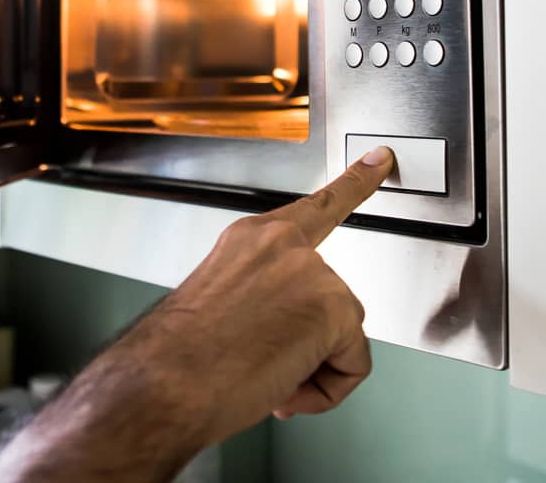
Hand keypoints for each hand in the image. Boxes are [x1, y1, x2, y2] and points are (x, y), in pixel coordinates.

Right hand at [150, 144, 394, 439]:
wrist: (167, 379)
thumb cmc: (183, 355)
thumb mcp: (222, 303)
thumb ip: (266, 295)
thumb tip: (290, 331)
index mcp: (251, 238)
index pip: (315, 206)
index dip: (355, 182)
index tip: (379, 159)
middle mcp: (282, 243)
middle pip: (332, 298)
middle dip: (309, 342)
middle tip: (263, 363)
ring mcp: (311, 269)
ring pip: (342, 335)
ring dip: (311, 368)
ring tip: (263, 374)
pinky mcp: (334, 304)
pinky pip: (354, 362)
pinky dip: (328, 389)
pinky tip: (286, 384)